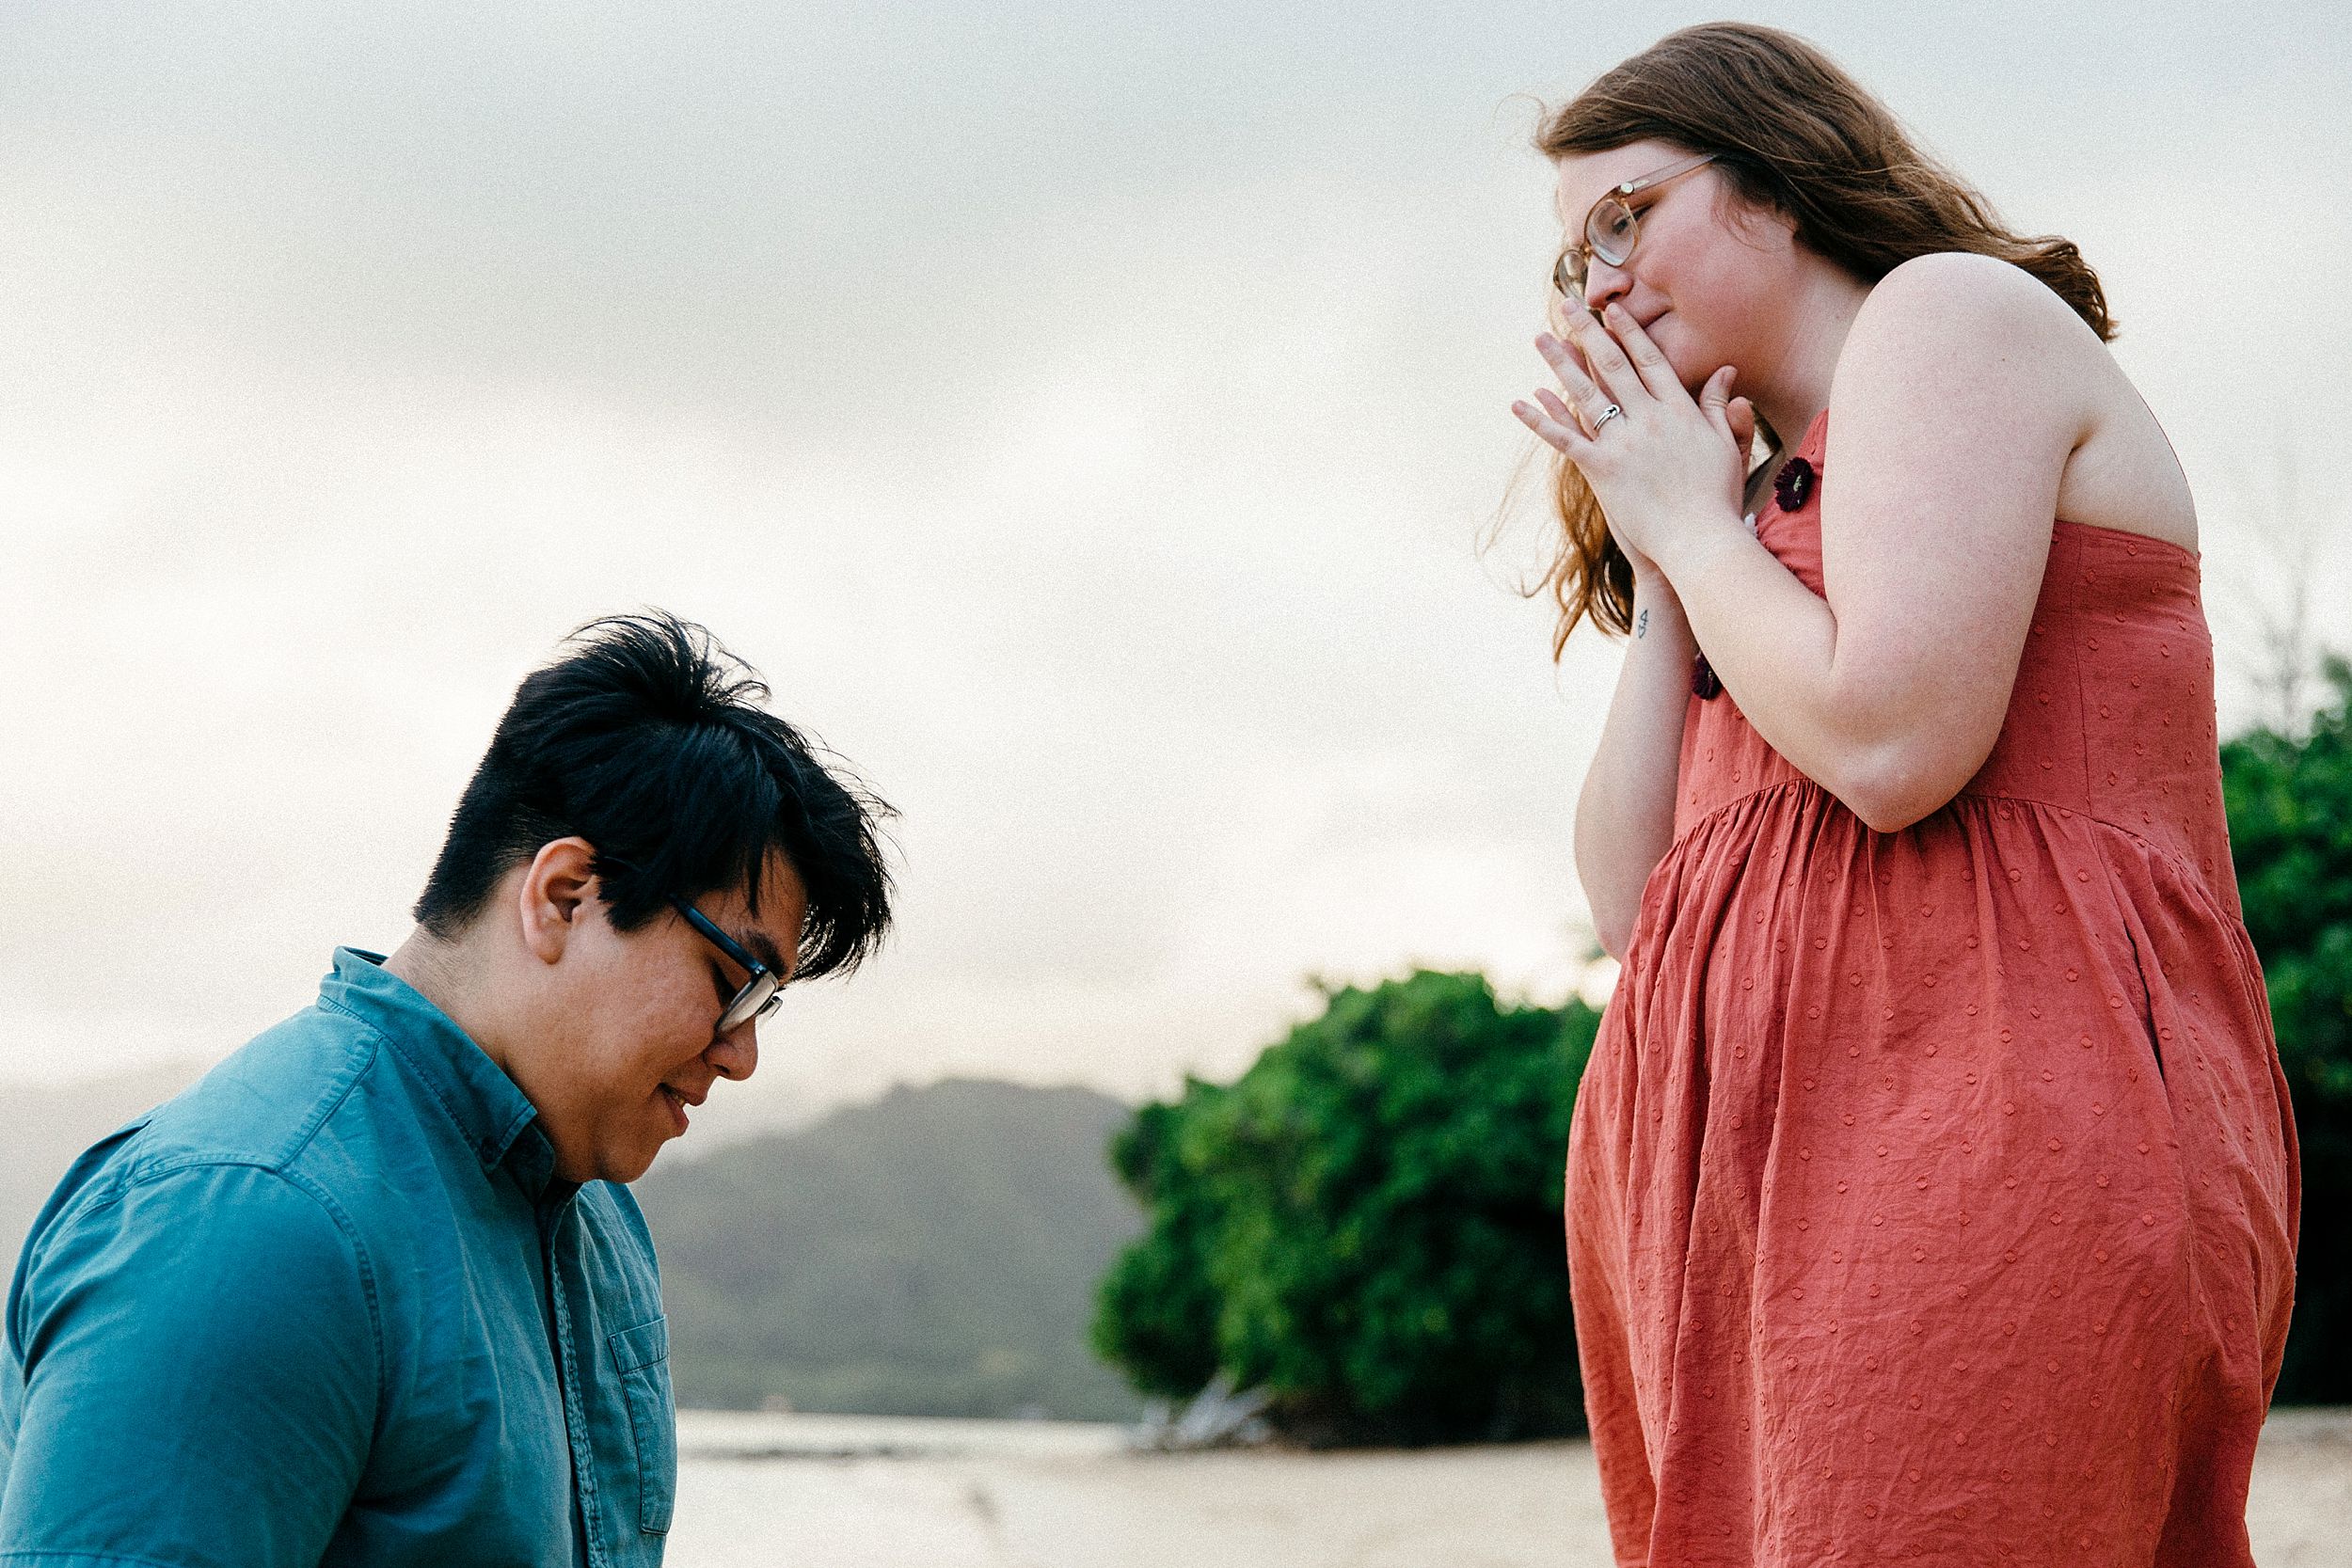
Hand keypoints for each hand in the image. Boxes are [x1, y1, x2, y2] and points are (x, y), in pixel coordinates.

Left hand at [1511, 303, 1756, 578]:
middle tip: (1568, 306)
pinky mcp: (1602, 470)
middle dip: (1589, 333)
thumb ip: (1720, 407)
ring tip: (1540, 338)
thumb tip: (1725, 372)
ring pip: (1585, 394)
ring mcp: (1623, 443)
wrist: (1700, 539)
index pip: (1649, 360)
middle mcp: (1649, 419)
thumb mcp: (1727, 446)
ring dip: (1559, 364)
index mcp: (1678, 410)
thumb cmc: (1718, 497)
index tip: (1612, 310)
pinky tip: (1521, 402)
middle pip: (1613, 367)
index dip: (1629, 333)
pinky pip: (1565, 439)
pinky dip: (1541, 420)